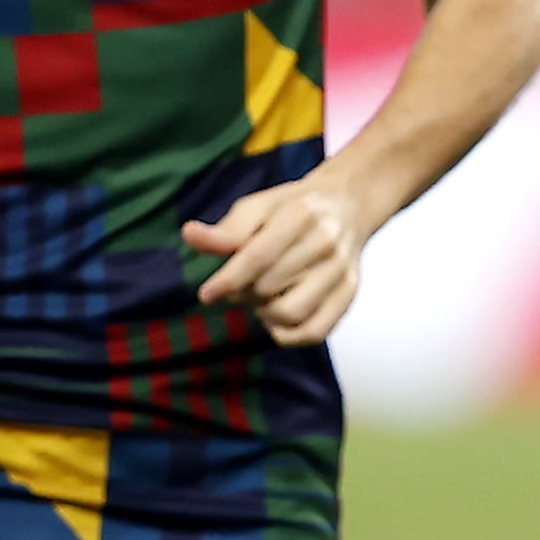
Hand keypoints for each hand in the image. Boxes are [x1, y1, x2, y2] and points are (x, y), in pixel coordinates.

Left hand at [183, 169, 378, 345]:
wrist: (346, 205)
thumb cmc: (292, 208)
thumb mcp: (258, 207)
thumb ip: (227, 229)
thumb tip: (190, 234)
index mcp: (301, 214)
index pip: (259, 257)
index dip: (228, 280)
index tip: (206, 294)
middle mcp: (326, 243)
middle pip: (270, 287)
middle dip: (243, 292)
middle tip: (238, 284)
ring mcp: (341, 272)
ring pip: (290, 313)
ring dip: (263, 313)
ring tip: (258, 298)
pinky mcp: (349, 295)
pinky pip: (314, 332)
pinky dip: (286, 334)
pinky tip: (274, 318)